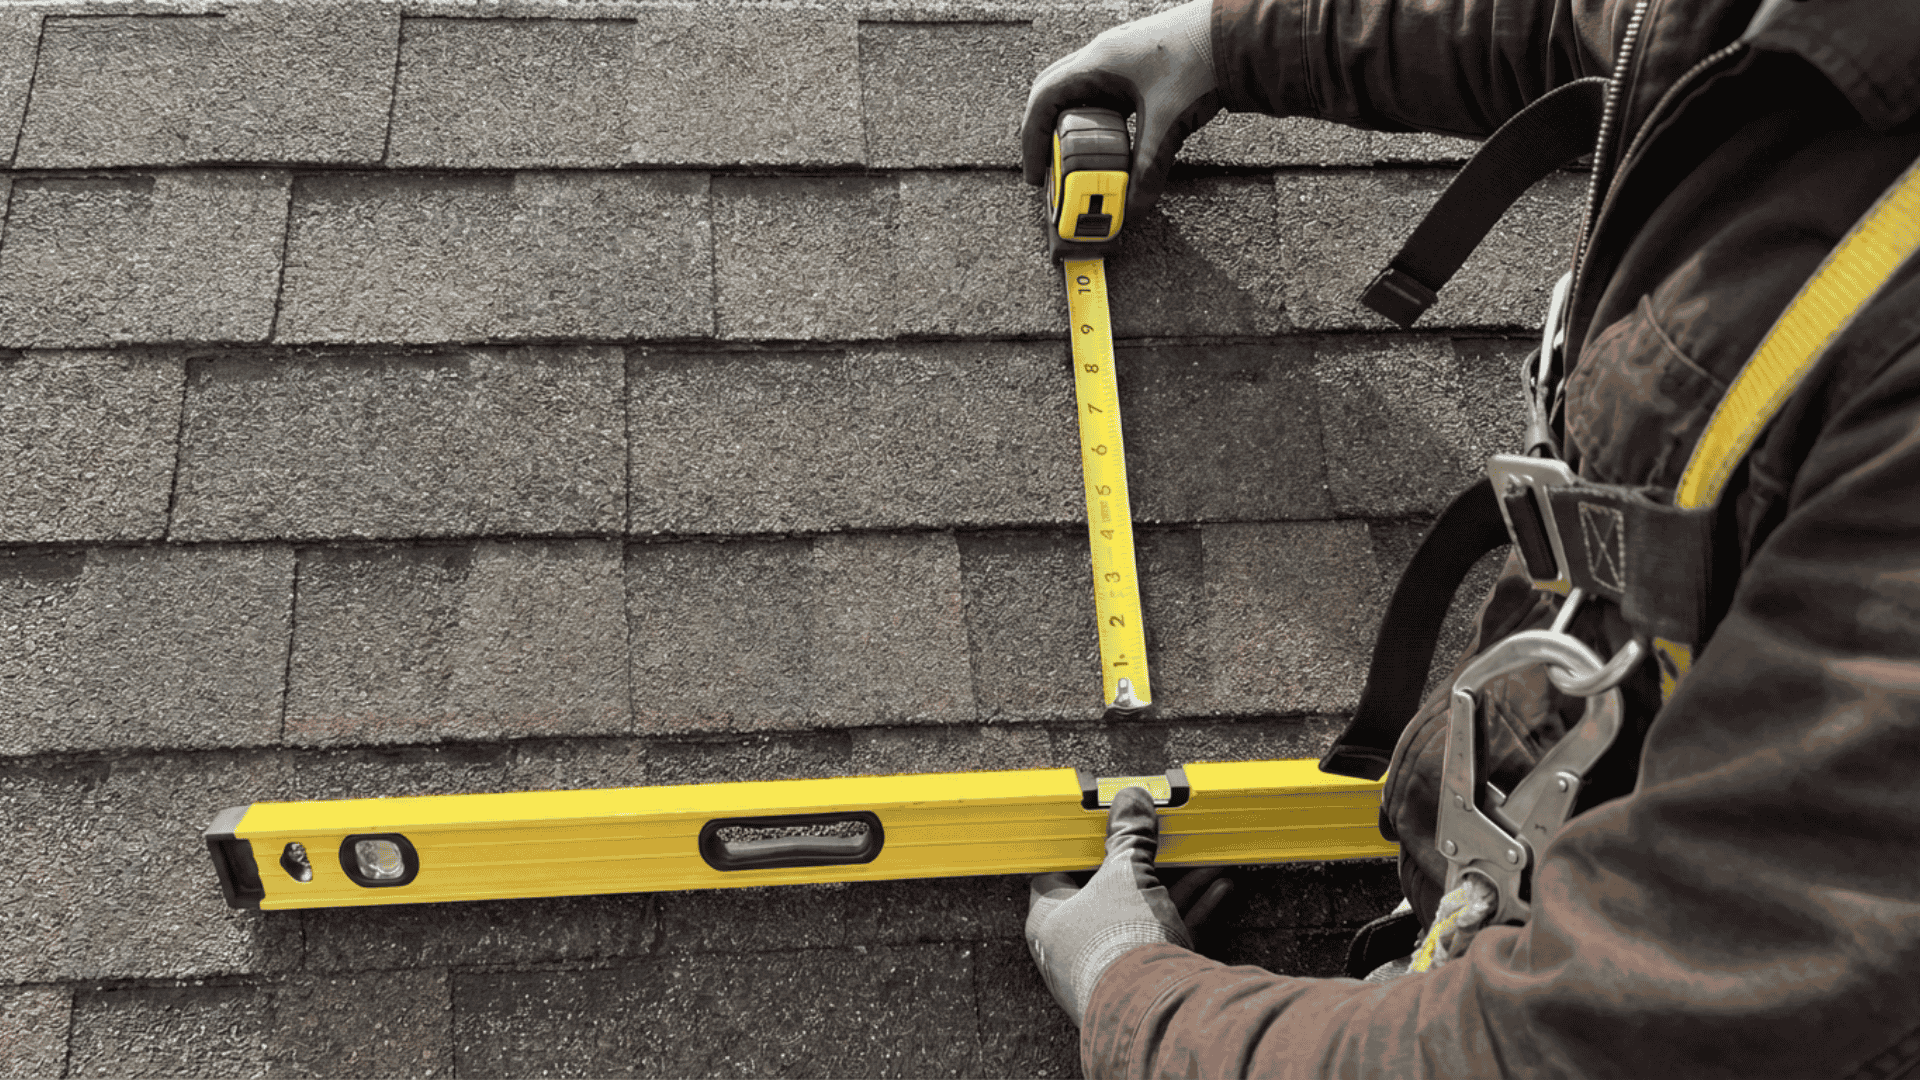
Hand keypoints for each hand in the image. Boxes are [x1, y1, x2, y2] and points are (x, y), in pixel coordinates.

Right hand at [1019, 0, 1221, 219]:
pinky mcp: (1138, 67)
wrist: (1234, 34)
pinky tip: (1112, 143)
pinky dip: (1098, 121)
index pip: (1044, 99)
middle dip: (1046, 134)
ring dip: (1073, 127)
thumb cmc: (1200, 60)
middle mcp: (1102, 56)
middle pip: (1053, 94)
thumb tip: (1134, 207)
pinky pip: (1104, 95)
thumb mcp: (1167, 124)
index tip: (1036, 173)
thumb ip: (1148, 169)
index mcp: (1097, 63)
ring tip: (1078, 162)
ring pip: (1079, 94)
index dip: (1032, 138)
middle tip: (1050, 169)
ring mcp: (1120, 58)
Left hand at [1024, 785, 1234, 1025]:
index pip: (1056, 869)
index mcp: (1050, 915)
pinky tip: (1217, 889)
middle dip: (1141, 864)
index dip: (1081, 845)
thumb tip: (1131, 799)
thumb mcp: (1126, 873)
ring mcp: (1106, 965)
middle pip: (1106, 891)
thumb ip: (1129, 836)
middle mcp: (1072, 944)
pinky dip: (1187, 912)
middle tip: (1160, 841)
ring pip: (1139, 913)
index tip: (1104, 826)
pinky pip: (1161, 937)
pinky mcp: (1139, 980)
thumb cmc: (1119, 941)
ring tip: (1203, 861)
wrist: (1153, 1009)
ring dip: (1174, 886)